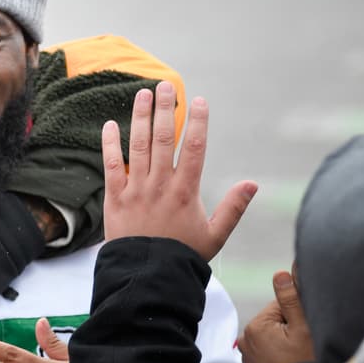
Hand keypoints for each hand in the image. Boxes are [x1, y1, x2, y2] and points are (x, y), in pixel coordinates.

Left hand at [102, 81, 256, 260]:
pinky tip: (110, 124)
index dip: (197, 122)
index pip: (193, 148)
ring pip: (138, 146)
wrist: (147, 277)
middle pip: (163, 138)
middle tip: (166, 85)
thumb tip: (253, 184)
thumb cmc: (182, 256)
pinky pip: (111, 165)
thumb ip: (233, 208)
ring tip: (142, 94)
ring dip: (140, 117)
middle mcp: (160, 185)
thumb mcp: (215, 236)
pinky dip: (110, 144)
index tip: (199, 101)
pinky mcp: (115, 198)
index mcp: (186, 192)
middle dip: (165, 109)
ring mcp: (136, 190)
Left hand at [240, 270, 314, 362]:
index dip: (297, 317)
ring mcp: (248, 360)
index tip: (305, 331)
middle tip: (303, 347)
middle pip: (275, 324)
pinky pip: (268, 358)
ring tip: (297, 360)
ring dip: (285, 346)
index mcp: (255, 326)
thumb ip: (291, 298)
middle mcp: (246, 341)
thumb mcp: (302, 327)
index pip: (280, 308)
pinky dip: (278, 361)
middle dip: (290, 332)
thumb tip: (281, 273)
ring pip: (272, 341)